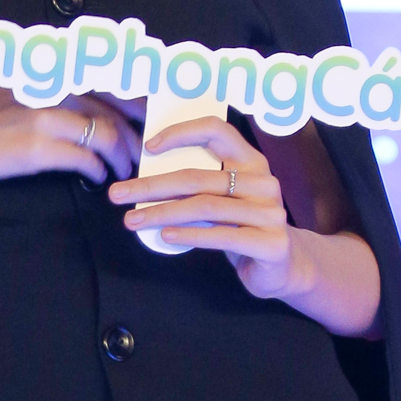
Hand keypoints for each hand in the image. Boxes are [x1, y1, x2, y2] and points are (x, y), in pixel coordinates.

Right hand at [0, 86, 140, 186]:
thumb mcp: (26, 92)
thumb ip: (61, 94)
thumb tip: (96, 111)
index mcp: (57, 73)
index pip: (114, 81)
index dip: (141, 101)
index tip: (153, 119)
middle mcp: (56, 88)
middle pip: (117, 110)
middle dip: (137, 136)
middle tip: (144, 155)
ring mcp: (48, 117)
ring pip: (108, 134)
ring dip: (123, 157)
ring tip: (124, 171)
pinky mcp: (38, 147)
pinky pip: (85, 159)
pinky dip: (98, 171)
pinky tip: (97, 178)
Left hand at [109, 115, 296, 289]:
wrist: (282, 269)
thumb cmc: (243, 230)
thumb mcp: (224, 202)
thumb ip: (201, 187)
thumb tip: (146, 181)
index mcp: (252, 162)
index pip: (216, 131)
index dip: (181, 133)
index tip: (148, 147)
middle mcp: (264, 182)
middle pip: (198, 177)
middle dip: (151, 186)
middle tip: (118, 194)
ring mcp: (270, 213)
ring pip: (205, 207)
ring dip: (162, 213)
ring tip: (132, 220)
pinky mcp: (271, 243)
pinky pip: (222, 236)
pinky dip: (191, 235)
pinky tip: (166, 236)